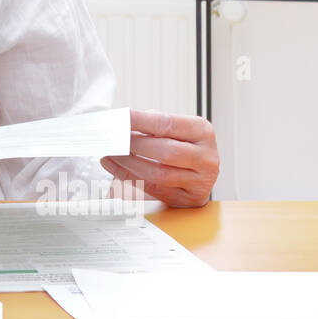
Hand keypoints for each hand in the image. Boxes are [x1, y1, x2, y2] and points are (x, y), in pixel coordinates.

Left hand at [100, 109, 218, 207]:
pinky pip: (153, 190)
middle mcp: (206, 156)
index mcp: (202, 132)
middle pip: (165, 151)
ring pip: (158, 174)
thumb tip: (119, 123)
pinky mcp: (189, 199)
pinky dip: (129, 178)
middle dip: (133, 145)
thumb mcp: (173, 129)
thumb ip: (150, 124)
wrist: (199, 172)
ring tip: (111, 154)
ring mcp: (201, 181)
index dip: (138, 121)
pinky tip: (114, 167)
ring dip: (128, 164)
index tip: (117, 119)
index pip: (166, 123)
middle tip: (112, 140)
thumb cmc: (182, 145)